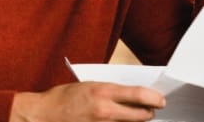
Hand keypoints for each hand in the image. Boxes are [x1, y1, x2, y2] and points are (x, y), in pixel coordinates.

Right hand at [9, 82, 165, 121]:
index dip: (155, 98)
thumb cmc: (63, 98)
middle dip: (149, 113)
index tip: (160, 100)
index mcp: (103, 92)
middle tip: (151, 110)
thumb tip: (133, 95)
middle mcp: (105, 111)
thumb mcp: (90, 86)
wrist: (42, 115)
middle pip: (142, 115)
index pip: (140, 95)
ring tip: (132, 116)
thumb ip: (112, 92)